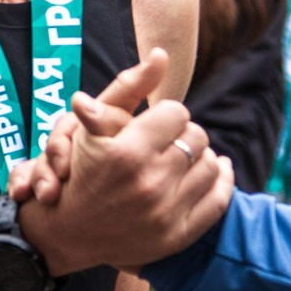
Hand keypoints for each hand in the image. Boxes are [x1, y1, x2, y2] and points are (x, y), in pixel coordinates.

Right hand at [13, 49, 231, 272]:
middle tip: (169, 142)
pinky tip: (212, 171)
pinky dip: (220, 180)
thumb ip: (127, 86)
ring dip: (200, 157)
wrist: (69, 232)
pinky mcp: (178, 236)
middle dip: (183, 135)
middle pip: (196, 138)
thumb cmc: (80, 170)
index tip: (157, 124)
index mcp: (127, 153)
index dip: (167, 116)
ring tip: (183, 157)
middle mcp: (149, 184)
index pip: (177, 114)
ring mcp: (165, 213)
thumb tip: (161, 54)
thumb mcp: (91, 124)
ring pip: (210, 165)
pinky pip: (218, 200)